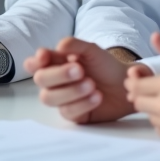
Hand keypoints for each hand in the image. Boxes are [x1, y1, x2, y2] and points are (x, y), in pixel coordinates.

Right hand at [25, 38, 148, 123]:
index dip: (34, 62)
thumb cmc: (105, 65)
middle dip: (58, 74)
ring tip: (92, 84)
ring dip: (70, 90)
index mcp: (54, 63)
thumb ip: (74, 45)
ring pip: (49, 98)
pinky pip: (67, 112)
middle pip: (40, 80)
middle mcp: (54, 82)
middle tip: (80, 70)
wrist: (125, 84)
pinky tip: (97, 96)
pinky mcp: (73, 115)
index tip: (45, 56)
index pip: (34, 64)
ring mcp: (62, 99)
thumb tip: (58, 47)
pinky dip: (82, 103)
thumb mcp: (91, 50)